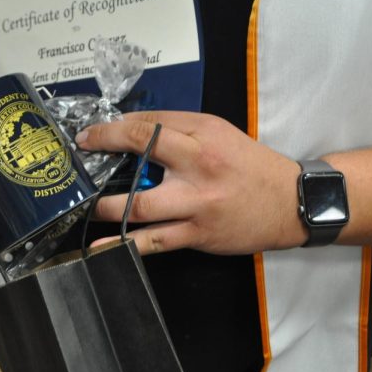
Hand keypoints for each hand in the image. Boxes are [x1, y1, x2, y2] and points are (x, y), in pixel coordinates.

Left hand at [75, 111, 306, 255]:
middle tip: (80, 159)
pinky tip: (102, 247)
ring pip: (141, 204)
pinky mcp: (197, 234)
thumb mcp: (219, 133)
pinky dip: (125, 244)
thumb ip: (178, 130)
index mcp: (204, 135)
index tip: (90, 135)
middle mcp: (199, 165)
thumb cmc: (250, 166)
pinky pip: (155, 240)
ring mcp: (196, 204)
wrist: (291, 203)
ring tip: (86, 205)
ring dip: (107, 205)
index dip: (113, 128)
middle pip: (143, 149)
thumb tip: (133, 131)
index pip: (150, 123)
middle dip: (105, 150)